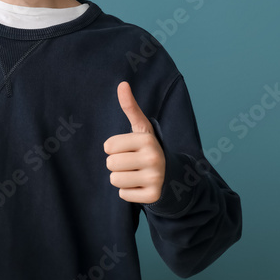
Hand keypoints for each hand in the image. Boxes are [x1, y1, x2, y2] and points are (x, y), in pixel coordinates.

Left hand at [104, 81, 165, 203]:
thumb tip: (122, 83)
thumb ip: (130, 107)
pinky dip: (129, 192)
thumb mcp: (141, 129)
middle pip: (110, 164)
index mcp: (146, 139)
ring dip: (121, 179)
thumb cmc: (147, 149)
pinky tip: (141, 186)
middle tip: (132, 163)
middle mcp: (153, 157)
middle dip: (117, 165)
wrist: (171, 175)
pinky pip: (123, 195)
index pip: (108, 146)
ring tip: (136, 174)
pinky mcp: (153, 196)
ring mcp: (155, 177)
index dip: (114, 149)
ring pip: (115, 180)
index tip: (129, 149)